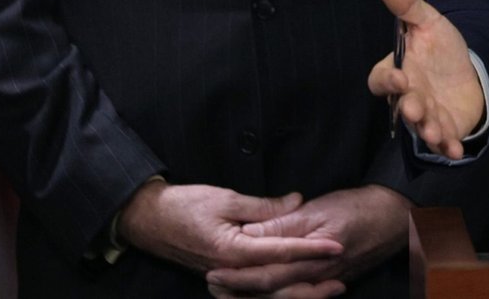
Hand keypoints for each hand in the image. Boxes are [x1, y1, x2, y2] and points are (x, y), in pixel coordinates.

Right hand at [118, 180, 342, 276]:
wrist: (147, 221)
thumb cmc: (184, 205)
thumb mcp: (226, 199)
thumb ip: (264, 206)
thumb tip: (298, 201)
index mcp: (232, 251)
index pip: (281, 251)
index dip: (311, 249)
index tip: (337, 246)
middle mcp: (229, 272)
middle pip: (277, 284)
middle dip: (311, 283)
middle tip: (341, 280)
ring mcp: (224, 279)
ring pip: (266, 294)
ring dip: (297, 293)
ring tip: (327, 289)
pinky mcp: (222, 280)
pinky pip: (252, 293)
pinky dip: (275, 293)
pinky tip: (295, 289)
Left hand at [204, 185, 411, 297]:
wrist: (396, 217)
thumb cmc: (358, 208)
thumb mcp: (317, 209)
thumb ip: (282, 225)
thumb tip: (248, 233)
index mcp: (308, 260)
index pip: (264, 276)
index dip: (236, 276)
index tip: (212, 272)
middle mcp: (314, 278)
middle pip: (270, 293)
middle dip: (239, 291)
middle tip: (213, 285)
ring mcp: (324, 282)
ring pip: (285, 297)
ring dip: (256, 296)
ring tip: (232, 290)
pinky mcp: (332, 280)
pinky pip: (301, 294)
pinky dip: (281, 295)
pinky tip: (271, 292)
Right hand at [367, 0, 485, 158]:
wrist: (468, 72)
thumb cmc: (440, 50)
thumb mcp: (429, 23)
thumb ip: (408, 6)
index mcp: (398, 72)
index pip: (381, 80)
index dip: (387, 81)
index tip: (400, 77)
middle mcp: (408, 98)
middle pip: (402, 108)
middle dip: (410, 109)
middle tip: (417, 109)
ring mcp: (426, 116)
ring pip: (421, 127)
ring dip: (427, 130)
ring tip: (434, 131)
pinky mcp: (445, 129)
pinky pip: (443, 142)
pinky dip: (448, 147)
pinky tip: (456, 150)